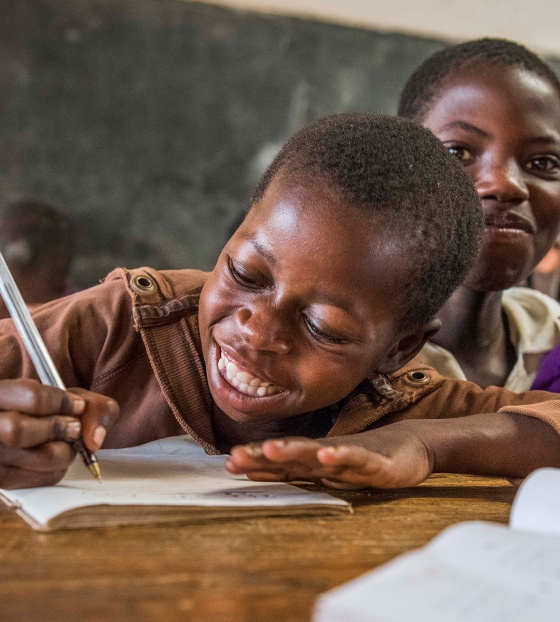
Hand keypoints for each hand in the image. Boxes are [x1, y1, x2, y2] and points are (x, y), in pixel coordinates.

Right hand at [0, 379, 119, 488]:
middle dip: (58, 428)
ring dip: (66, 450)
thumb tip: (95, 439)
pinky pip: (43, 478)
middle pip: (20, 431)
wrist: (16, 430)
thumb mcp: (62, 395)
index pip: (30, 397)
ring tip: (66, 441)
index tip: (77, 405)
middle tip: (73, 426)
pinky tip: (55, 455)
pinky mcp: (4, 481)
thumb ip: (90, 404)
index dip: (63, 402)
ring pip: (37, 457)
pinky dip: (60, 467)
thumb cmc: (42, 410)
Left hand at [226, 423, 434, 489]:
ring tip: (270, 449)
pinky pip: (355, 458)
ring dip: (293, 451)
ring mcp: (350, 457)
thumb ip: (301, 470)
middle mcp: (328, 456)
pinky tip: (326, 454)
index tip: (228, 463)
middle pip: (291, 456)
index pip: (281, 462)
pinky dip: (340, 455)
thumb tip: (262, 471)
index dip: (256, 462)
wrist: (409, 445)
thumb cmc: (365, 457)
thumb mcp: (330, 468)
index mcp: (316, 461)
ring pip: (318, 454)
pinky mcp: (375, 462)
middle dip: (262, 456)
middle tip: (235, 457)